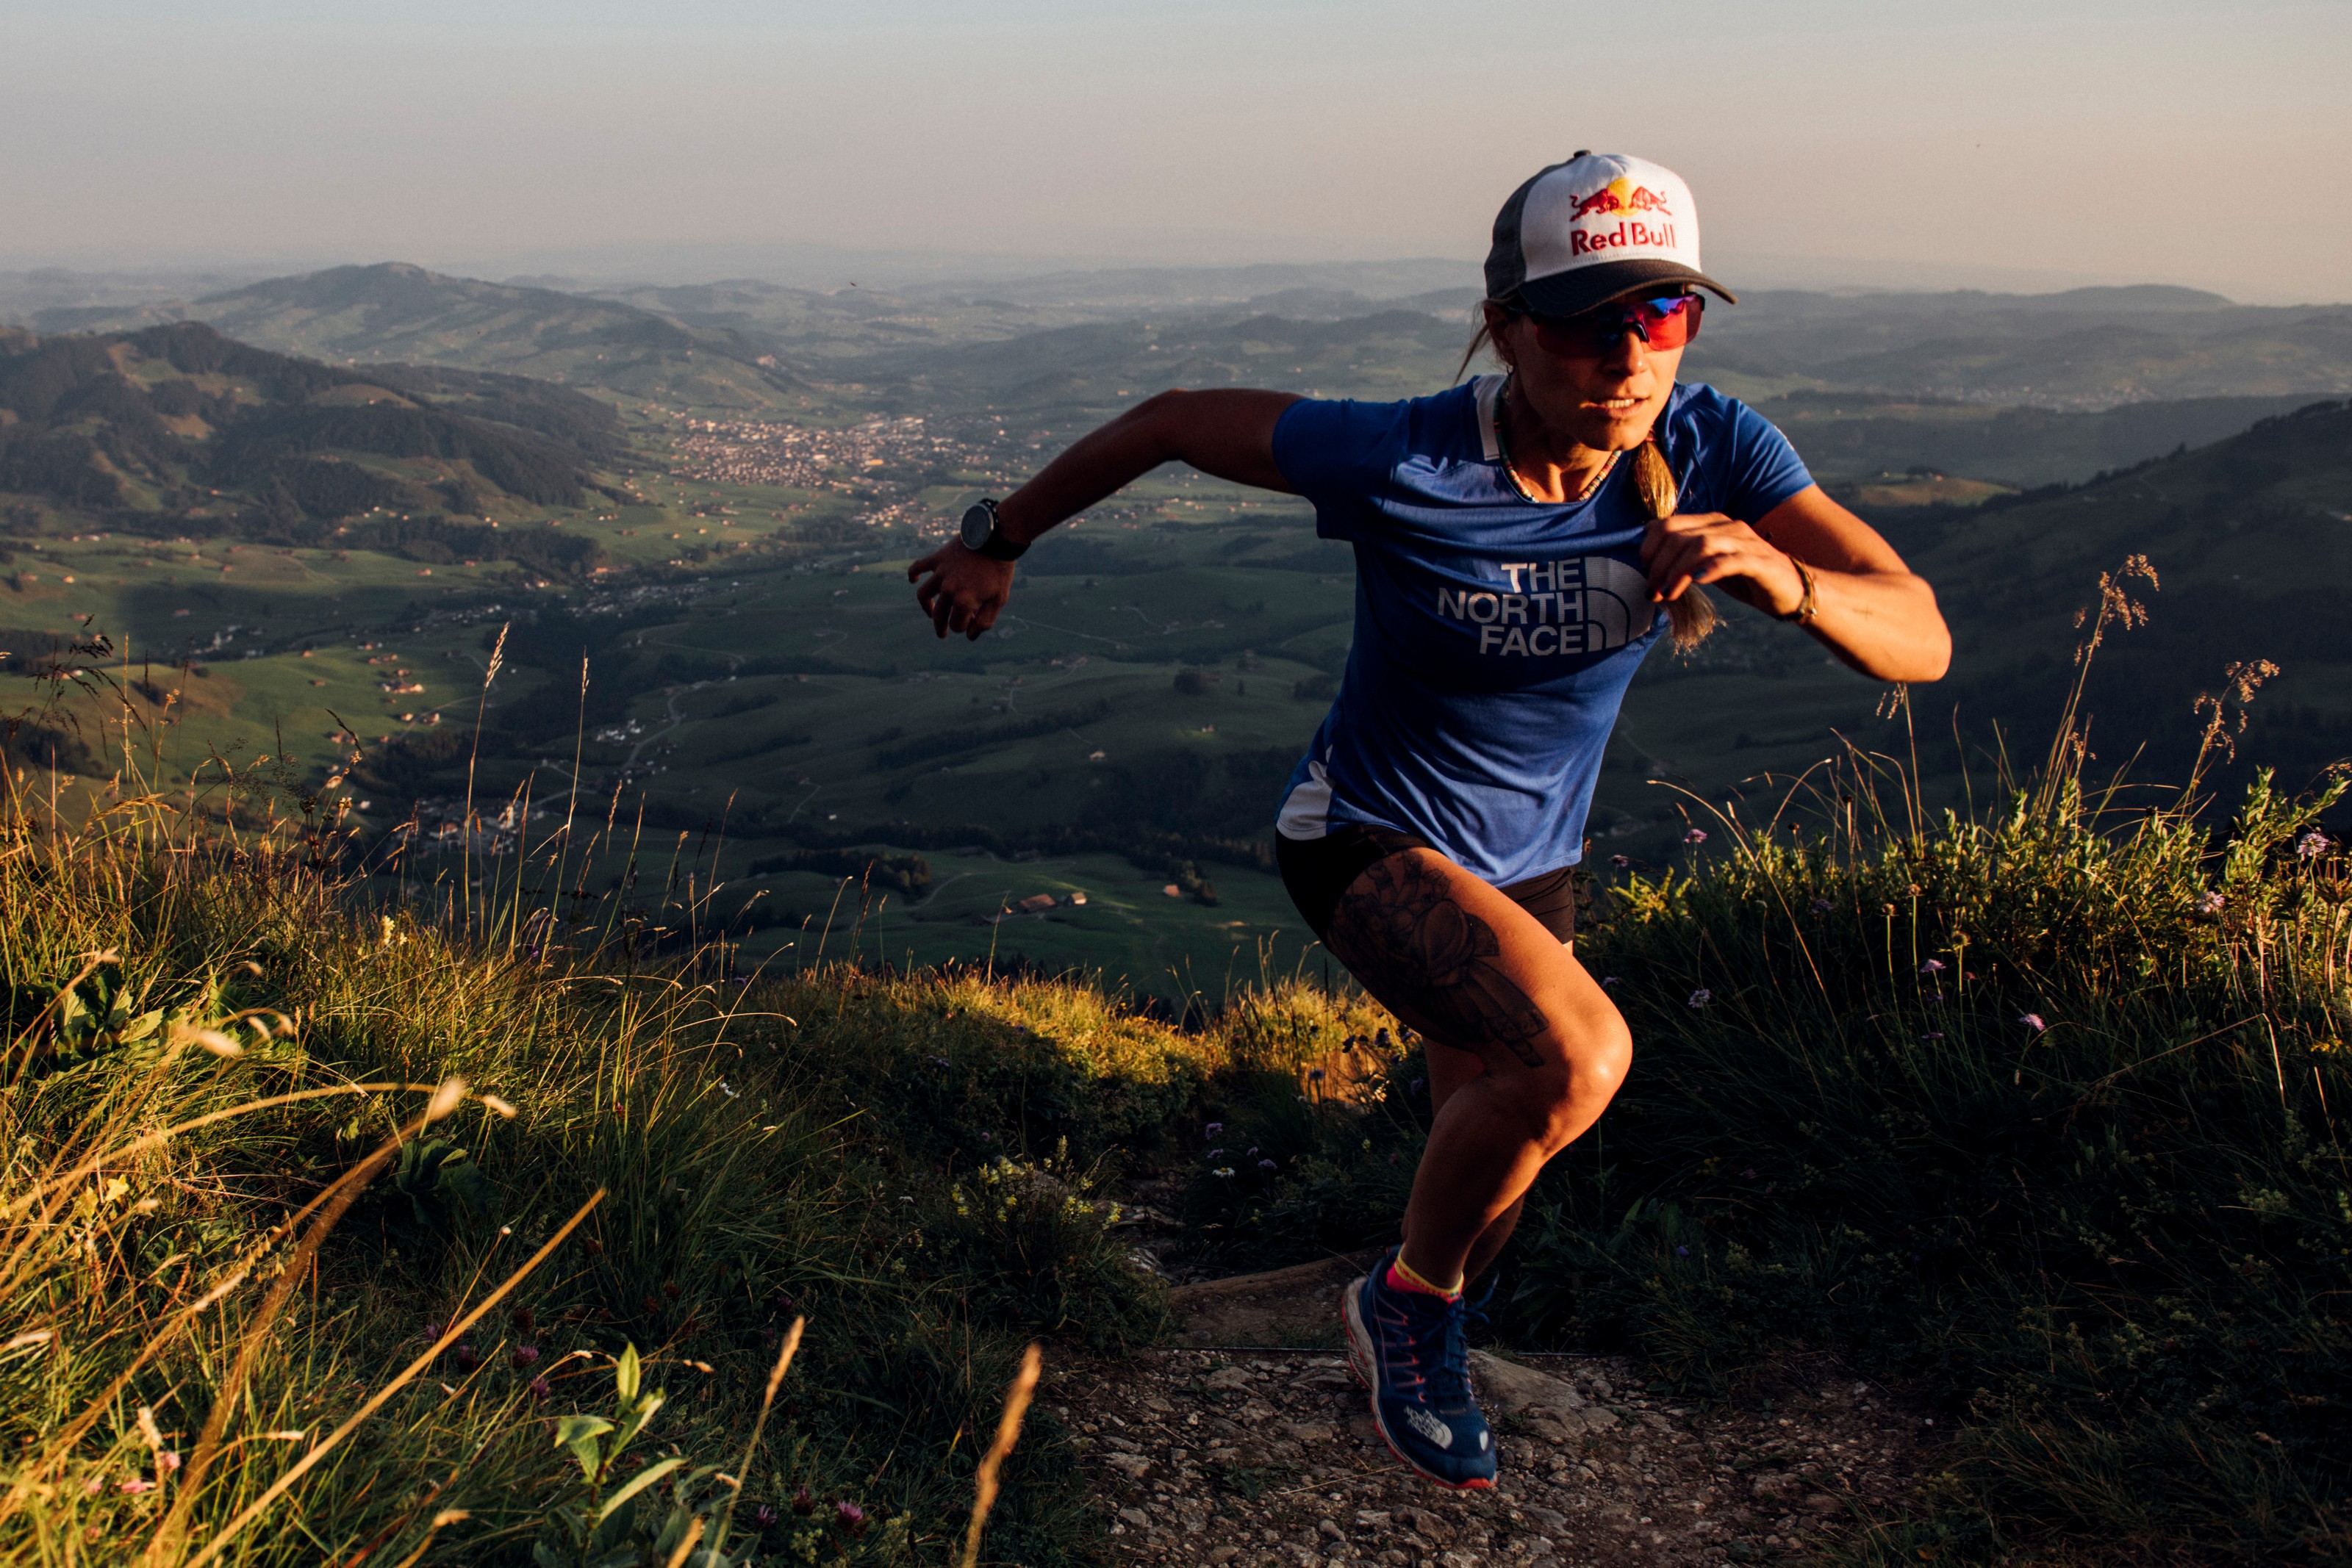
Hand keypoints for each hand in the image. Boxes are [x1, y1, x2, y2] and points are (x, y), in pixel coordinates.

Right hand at [908, 541, 1015, 639]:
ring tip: (931, 612)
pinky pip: (919, 566)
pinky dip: (913, 573)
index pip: (957, 625)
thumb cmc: (1000, 571)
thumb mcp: (999, 599)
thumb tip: (969, 637)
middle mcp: (949, 589)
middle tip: (943, 633)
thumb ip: (985, 621)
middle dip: (942, 627)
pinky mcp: (938, 558)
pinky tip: (913, 580)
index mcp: (964, 601)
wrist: (996, 538)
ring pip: (924, 595)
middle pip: (940, 615)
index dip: (965, 626)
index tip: (973, 620)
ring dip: (927, 606)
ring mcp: (941, 573)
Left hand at [1639, 511, 1806, 617]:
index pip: (1668, 525)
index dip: (1649, 548)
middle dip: (1659, 564)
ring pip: (1701, 545)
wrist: (1791, 590)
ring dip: (1678, 570)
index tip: (1644, 573)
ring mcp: (1746, 542)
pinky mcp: (1761, 562)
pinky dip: (1710, 569)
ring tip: (1668, 592)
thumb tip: (1649, 560)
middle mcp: (1727, 526)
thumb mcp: (1709, 566)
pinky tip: (1697, 582)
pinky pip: (1731, 559)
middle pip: (1680, 535)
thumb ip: (1684, 558)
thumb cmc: (1745, 578)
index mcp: (1711, 523)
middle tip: (1653, 590)